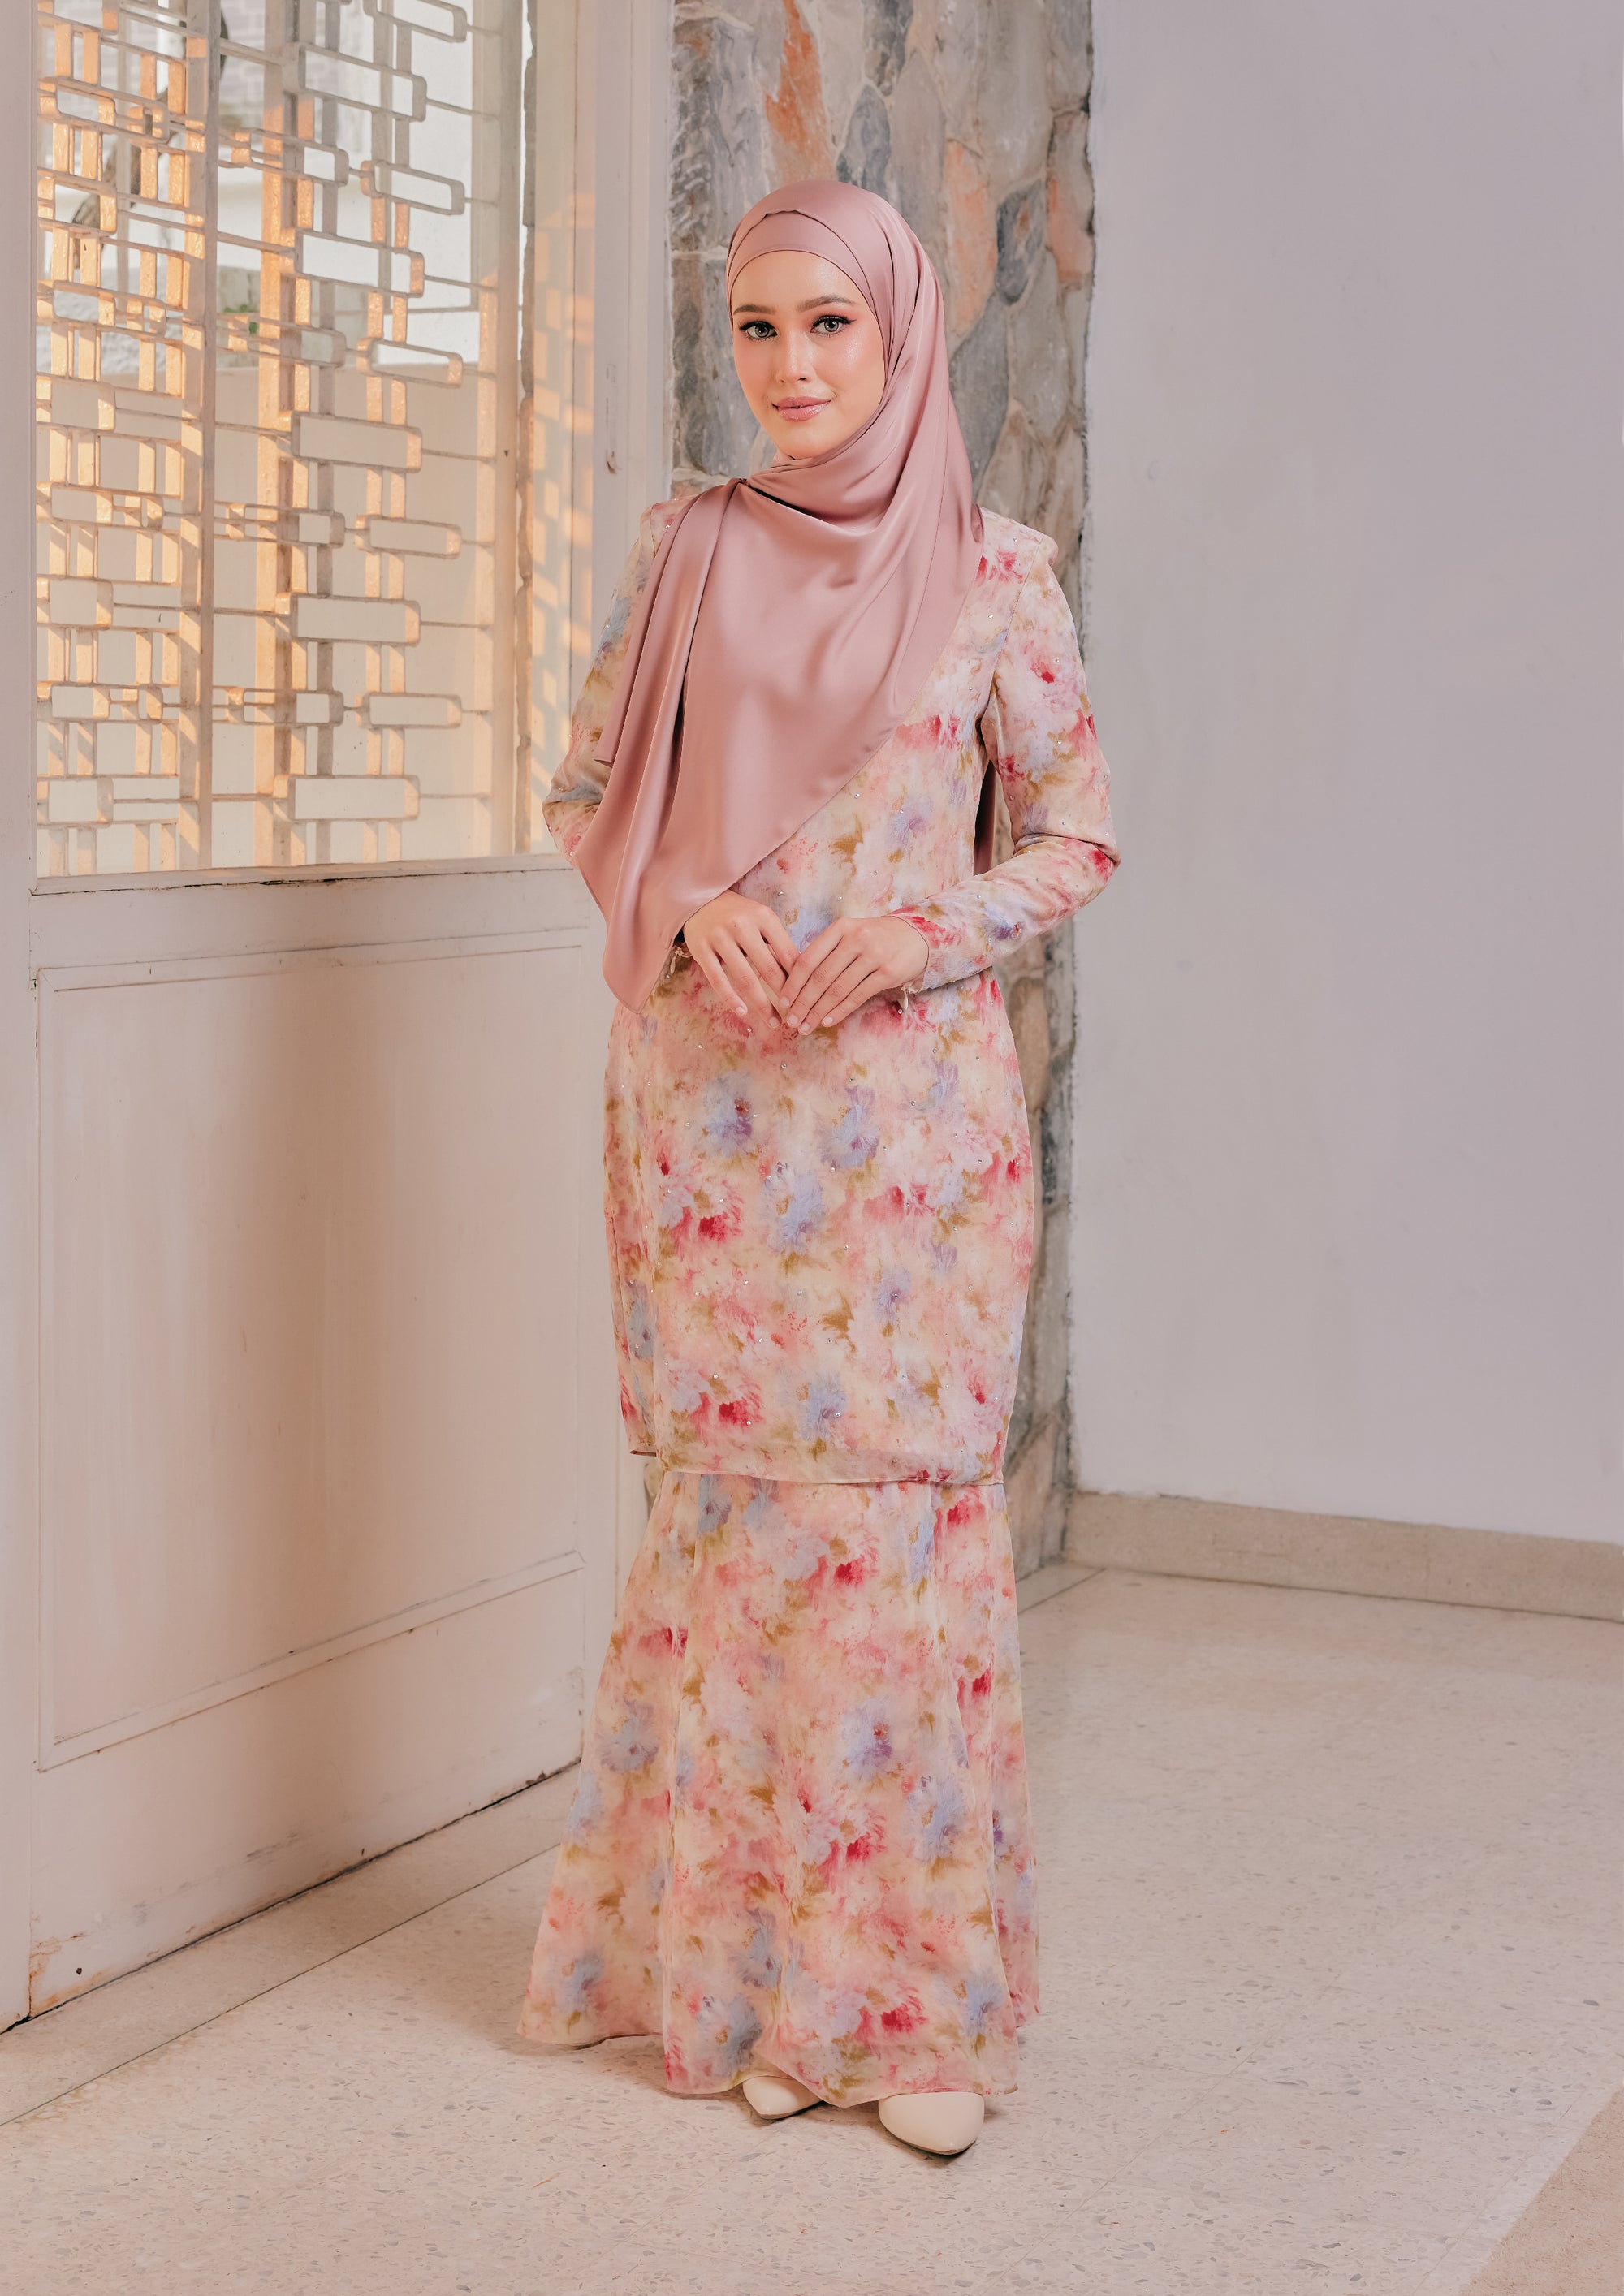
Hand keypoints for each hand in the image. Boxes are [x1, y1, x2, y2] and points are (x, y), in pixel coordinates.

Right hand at [681, 891, 799, 1024]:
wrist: (699, 899)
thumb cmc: (738, 915)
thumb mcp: (762, 920)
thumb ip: (778, 944)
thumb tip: (801, 978)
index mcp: (764, 917)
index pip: (787, 954)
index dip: (799, 980)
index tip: (806, 999)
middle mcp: (742, 925)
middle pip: (768, 968)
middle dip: (784, 996)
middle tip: (794, 1016)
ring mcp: (719, 937)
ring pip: (745, 978)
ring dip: (761, 1004)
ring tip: (773, 1022)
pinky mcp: (700, 949)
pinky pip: (718, 980)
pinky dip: (731, 999)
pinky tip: (744, 1013)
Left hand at [780, 914, 928, 1033]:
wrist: (917, 935)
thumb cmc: (876, 938)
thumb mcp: (850, 934)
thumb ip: (827, 952)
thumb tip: (795, 981)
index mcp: (840, 928)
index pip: (809, 958)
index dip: (792, 983)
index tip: (781, 1001)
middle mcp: (856, 939)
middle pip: (820, 977)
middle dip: (802, 1003)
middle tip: (791, 1021)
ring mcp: (873, 956)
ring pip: (837, 989)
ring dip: (818, 1011)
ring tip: (806, 1026)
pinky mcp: (887, 973)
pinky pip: (857, 996)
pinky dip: (840, 1011)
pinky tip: (827, 1021)